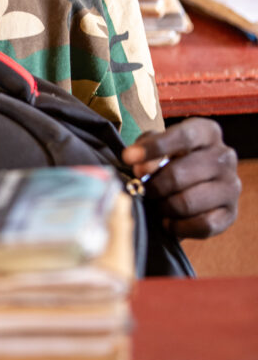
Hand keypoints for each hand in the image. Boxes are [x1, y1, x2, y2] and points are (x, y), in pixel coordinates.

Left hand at [122, 118, 240, 239]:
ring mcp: (231, 186)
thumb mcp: (157, 146)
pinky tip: (168, 221)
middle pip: (179, 174)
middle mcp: (225, 157)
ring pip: (187, 203)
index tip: (128, 158)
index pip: (182, 137)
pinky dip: (178, 226)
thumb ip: (148, 150)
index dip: (154, 148)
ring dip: (164, 207)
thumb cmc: (170, 159)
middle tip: (142, 190)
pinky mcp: (231, 214)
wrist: (191, 185)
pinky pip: (201, 226)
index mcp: (207, 132)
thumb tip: (141, 168)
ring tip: (157, 204)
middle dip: (153, 186)